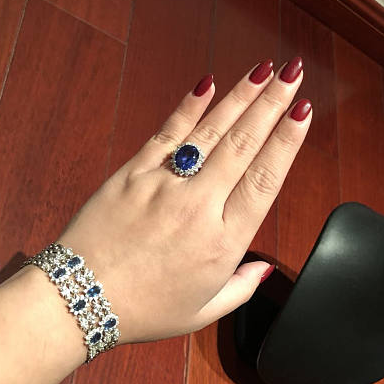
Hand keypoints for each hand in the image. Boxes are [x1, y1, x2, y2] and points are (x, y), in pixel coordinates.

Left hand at [56, 56, 311, 344]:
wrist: (80, 300)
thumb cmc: (144, 310)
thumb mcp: (202, 312)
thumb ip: (240, 287)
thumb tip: (264, 268)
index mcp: (222, 243)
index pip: (264, 180)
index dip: (287, 141)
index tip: (303, 110)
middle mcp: (198, 208)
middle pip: (243, 145)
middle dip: (272, 104)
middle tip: (292, 73)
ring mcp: (163, 186)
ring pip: (209, 133)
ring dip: (239, 98)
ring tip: (263, 71)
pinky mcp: (132, 174)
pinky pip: (166, 134)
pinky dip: (188, 108)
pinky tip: (207, 84)